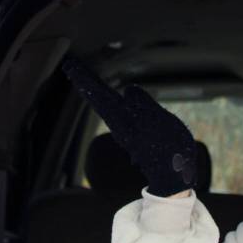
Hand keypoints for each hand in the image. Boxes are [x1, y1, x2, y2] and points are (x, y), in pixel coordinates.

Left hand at [62, 57, 196, 196]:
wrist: (173, 176)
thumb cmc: (169, 148)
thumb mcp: (159, 123)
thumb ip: (142, 104)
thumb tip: (127, 90)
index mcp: (124, 118)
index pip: (99, 93)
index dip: (85, 78)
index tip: (69, 65)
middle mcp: (119, 123)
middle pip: (98, 97)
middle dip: (85, 81)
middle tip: (69, 66)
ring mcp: (124, 129)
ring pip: (104, 105)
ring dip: (93, 91)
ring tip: (83, 79)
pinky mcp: (132, 135)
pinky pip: (114, 113)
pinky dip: (105, 102)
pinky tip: (107, 99)